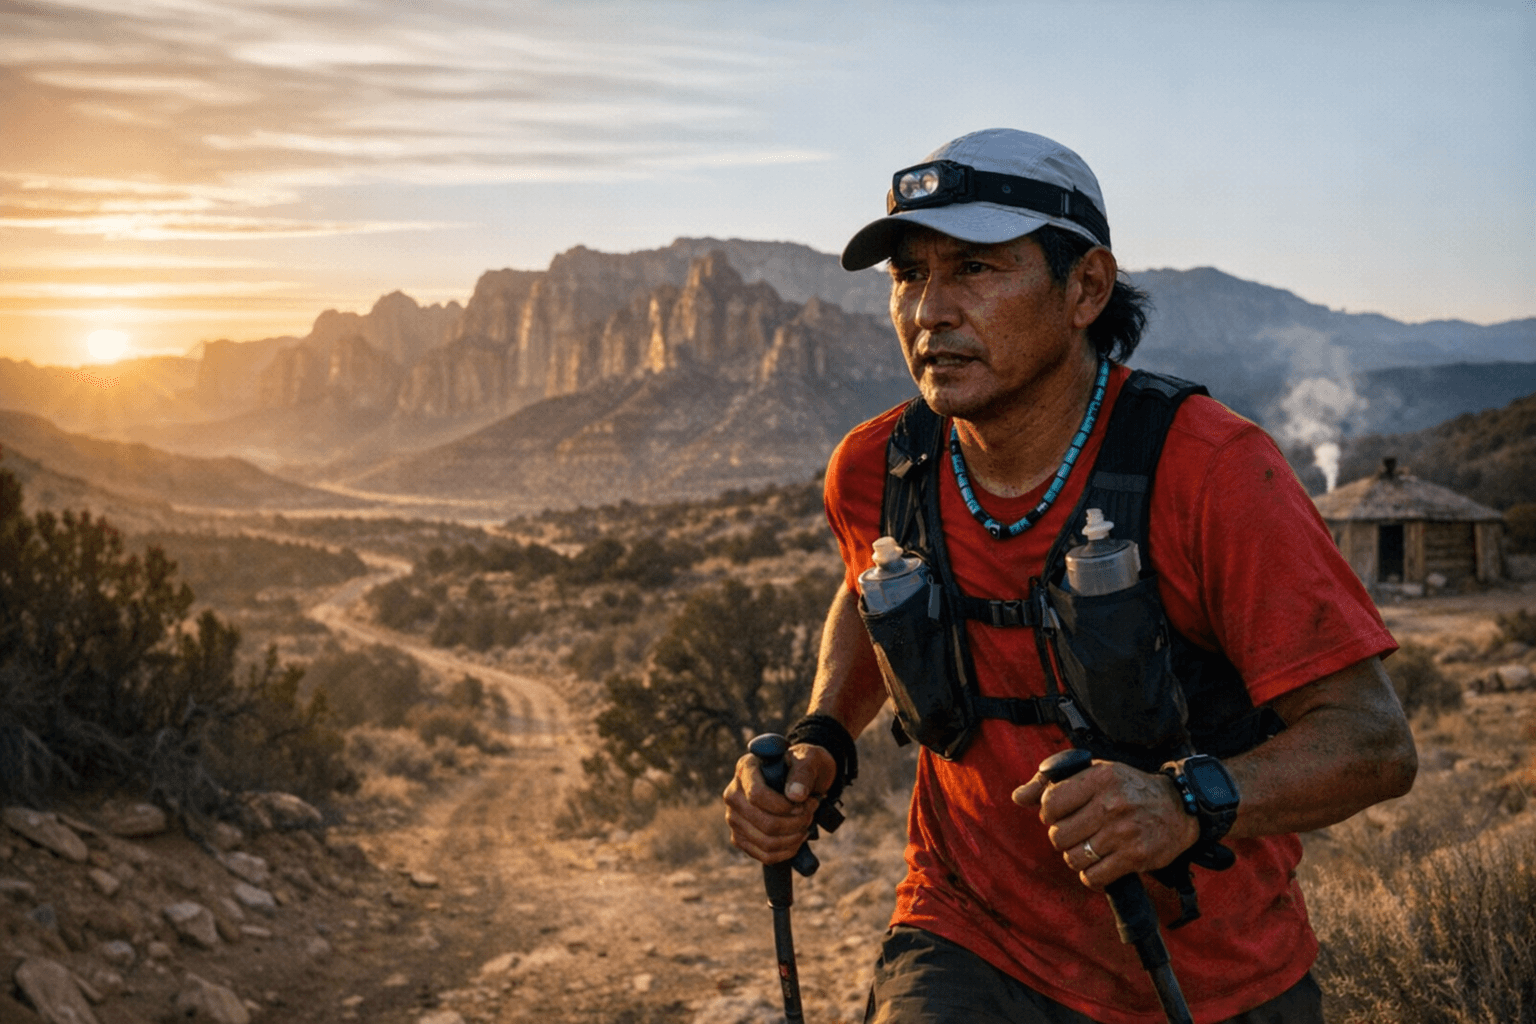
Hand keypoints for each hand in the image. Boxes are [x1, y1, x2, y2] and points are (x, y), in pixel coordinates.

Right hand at [723, 743, 836, 864]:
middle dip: (796, 823)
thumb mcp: (810, 759)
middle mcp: (733, 794)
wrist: (802, 780)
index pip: (757, 795)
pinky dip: (787, 851)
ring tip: (807, 823)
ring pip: (766, 842)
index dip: (784, 806)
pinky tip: (798, 837)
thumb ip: (803, 773)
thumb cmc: (804, 765)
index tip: (805, 803)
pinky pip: (764, 855)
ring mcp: (734, 818)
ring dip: (794, 837)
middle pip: (764, 823)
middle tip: (811, 812)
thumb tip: (795, 795)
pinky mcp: (740, 838)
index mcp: (746, 768)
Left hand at [1012, 759, 1197, 889]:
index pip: (1050, 803)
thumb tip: (1017, 797)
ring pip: (1074, 858)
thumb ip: (1051, 783)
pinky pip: (1094, 877)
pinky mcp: (1136, 857)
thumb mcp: (1094, 772)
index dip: (1048, 813)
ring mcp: (1124, 832)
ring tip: (1089, 847)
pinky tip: (1099, 863)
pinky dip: (1091, 875)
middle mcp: (1111, 803)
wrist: (1179, 807)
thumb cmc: (1129, 788)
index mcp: (1099, 777)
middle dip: (1062, 837)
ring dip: (1076, 857)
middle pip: (1059, 835)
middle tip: (1077, 832)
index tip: (1060, 814)